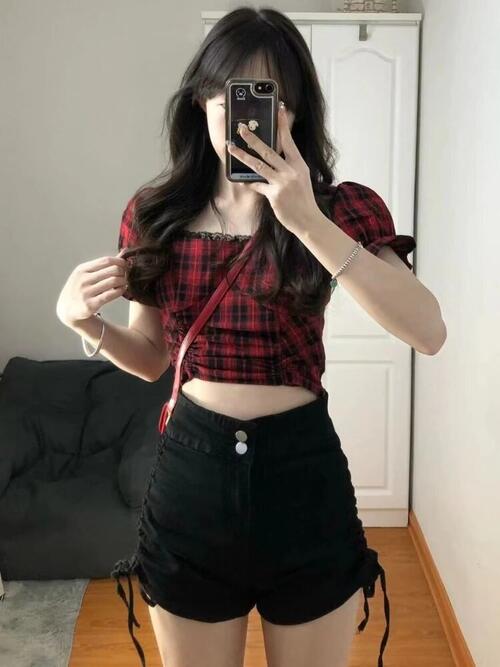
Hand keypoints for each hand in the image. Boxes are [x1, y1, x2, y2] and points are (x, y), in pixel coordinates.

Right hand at [56, 249, 129, 326]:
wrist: (68, 309)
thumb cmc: (81, 288)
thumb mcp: (86, 274)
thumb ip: (104, 264)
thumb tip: (124, 252)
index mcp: (82, 269)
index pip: (106, 260)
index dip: (120, 261)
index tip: (126, 265)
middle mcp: (83, 280)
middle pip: (112, 270)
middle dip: (123, 271)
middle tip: (126, 275)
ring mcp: (86, 292)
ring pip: (113, 282)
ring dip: (123, 281)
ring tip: (125, 282)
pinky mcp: (91, 305)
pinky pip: (111, 295)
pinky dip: (120, 291)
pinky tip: (122, 289)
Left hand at [226, 102, 321, 234]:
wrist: (309, 220)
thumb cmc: (304, 199)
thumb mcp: (301, 178)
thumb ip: (288, 167)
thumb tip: (271, 159)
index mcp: (299, 164)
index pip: (289, 140)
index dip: (283, 124)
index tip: (279, 108)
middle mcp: (291, 171)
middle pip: (268, 150)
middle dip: (252, 138)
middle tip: (241, 128)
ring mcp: (282, 183)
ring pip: (258, 165)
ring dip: (242, 155)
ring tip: (231, 147)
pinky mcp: (274, 195)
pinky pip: (257, 185)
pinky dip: (249, 182)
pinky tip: (242, 180)